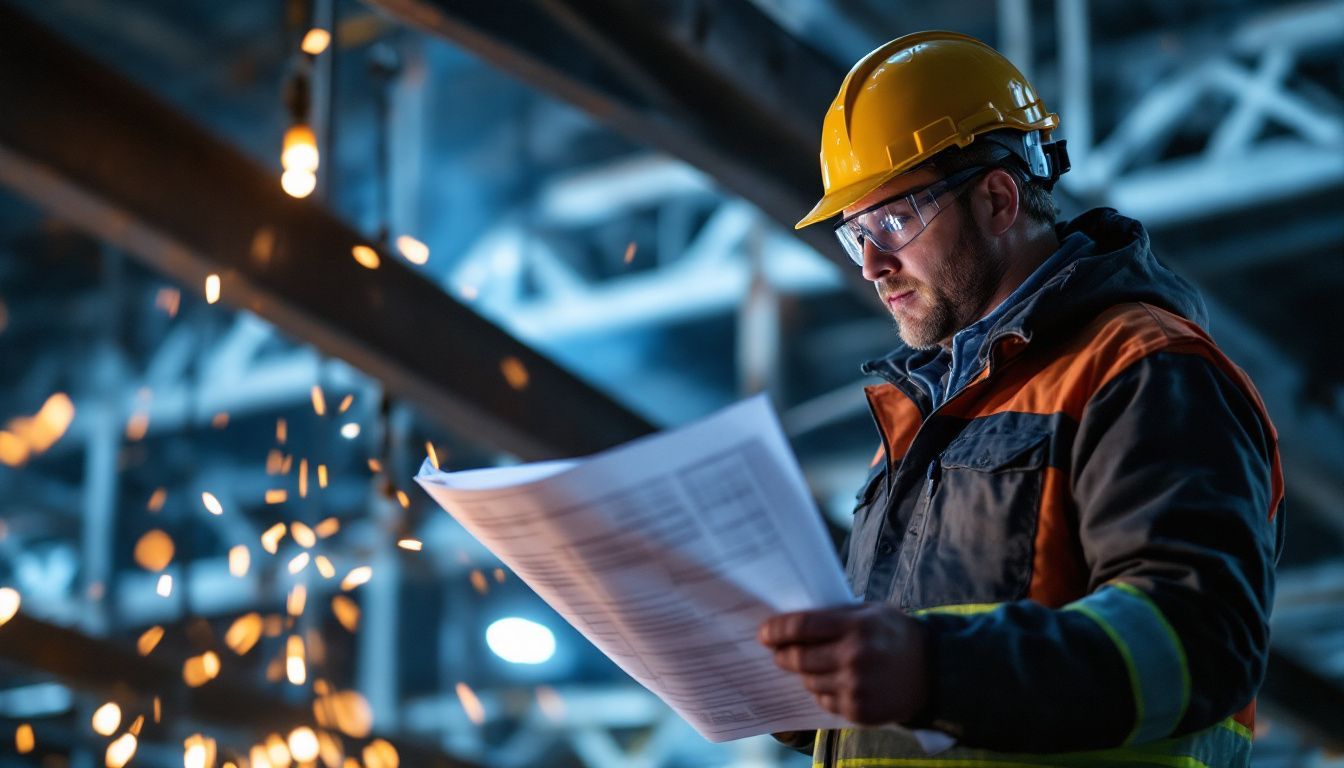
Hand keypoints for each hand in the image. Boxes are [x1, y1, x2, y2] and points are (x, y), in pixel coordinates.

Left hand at [758, 603, 929, 725]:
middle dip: (783, 654)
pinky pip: (824, 700)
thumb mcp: (870, 612)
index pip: (802, 627)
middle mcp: (854, 658)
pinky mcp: (858, 711)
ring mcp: (856, 687)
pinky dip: (823, 691)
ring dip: (804, 673)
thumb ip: (835, 615)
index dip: (777, 630)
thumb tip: (792, 622)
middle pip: (798, 658)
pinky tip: (834, 681)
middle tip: (777, 651)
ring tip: (812, 665)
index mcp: (856, 627)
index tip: (764, 633)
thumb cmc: (895, 635)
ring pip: (808, 681)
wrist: (933, 672)